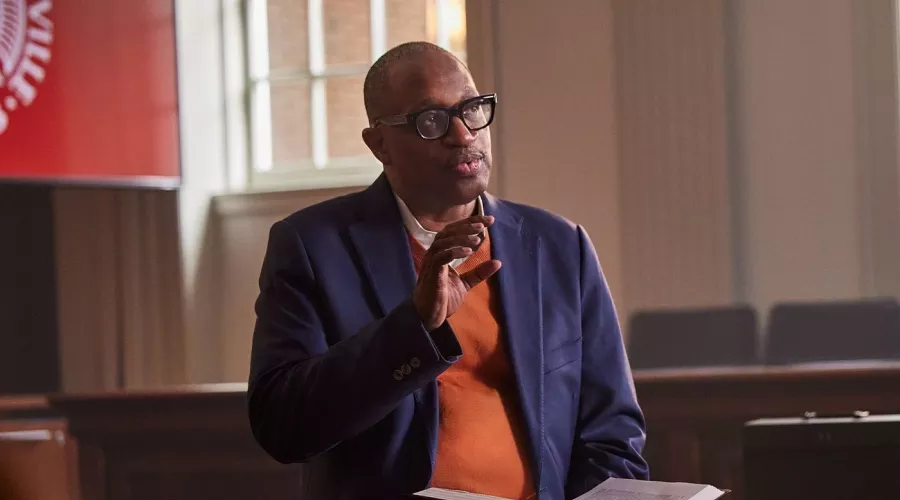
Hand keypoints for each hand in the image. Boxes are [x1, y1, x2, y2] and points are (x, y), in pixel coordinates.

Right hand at [413, 215, 501, 330]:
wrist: (429, 317)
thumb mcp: (465, 283)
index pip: (455, 231)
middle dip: (466, 225)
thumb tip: (498, 262)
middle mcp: (434, 254)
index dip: (471, 223)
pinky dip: (454, 251)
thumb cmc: (443, 298)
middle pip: (448, 231)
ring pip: (443, 241)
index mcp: (441, 253)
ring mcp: (431, 264)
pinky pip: (440, 257)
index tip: (489, 220)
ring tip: (477, 239)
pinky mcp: (432, 275)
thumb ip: (479, 272)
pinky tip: (468, 251)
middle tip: (484, 225)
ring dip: (461, 237)